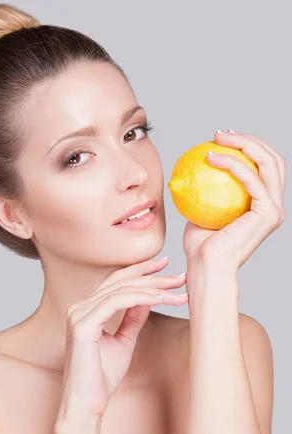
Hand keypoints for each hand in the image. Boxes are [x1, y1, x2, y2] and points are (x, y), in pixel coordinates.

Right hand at [59, 257, 187, 421]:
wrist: (86, 405)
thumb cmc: (101, 378)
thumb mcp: (124, 342)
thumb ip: (133, 318)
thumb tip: (148, 297)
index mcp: (86, 310)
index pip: (116, 281)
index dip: (141, 270)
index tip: (166, 265)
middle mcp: (79, 307)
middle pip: (120, 281)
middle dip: (153, 276)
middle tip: (181, 276)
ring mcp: (79, 315)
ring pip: (121, 290)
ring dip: (153, 288)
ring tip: (178, 291)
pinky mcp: (83, 326)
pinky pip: (116, 302)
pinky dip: (140, 298)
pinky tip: (160, 299)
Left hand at [183, 130, 285, 271]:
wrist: (205, 267)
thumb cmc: (200, 246)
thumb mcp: (201, 210)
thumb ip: (204, 191)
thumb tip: (191, 169)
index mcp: (263, 206)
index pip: (264, 167)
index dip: (248, 147)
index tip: (220, 139)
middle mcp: (274, 207)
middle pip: (272, 159)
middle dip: (249, 139)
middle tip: (220, 134)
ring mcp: (274, 210)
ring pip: (268, 163)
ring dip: (244, 144)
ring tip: (217, 139)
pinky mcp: (268, 213)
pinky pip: (251, 179)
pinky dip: (232, 164)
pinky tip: (210, 157)